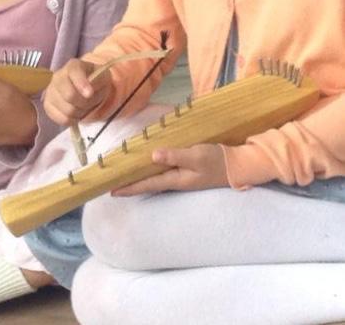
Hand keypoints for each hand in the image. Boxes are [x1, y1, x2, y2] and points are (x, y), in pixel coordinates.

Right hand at [43, 58, 111, 126]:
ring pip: (67, 110)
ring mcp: (50, 91)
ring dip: (81, 112)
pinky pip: (62, 119)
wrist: (86, 89)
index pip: (74, 72)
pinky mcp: (48, 105)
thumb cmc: (95, 82)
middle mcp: (58, 77)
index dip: (81, 83)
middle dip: (85, 102)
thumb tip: (90, 91)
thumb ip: (100, 80)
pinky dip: (73, 120)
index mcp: (73, 66)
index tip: (90, 93)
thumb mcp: (103, 77)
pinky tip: (76, 113)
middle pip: (69, 95)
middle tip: (91, 101)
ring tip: (84, 107)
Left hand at [112, 144, 228, 195]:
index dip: (129, 187)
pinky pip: (162, 173)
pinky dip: (150, 171)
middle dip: (129, 185)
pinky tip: (145, 167)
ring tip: (123, 177)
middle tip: (111, 185)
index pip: (147, 184)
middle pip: (147, 184)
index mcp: (175, 179)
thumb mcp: (196, 156)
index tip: (111, 191)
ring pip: (153, 179)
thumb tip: (152, 156)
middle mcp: (174, 181)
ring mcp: (180, 177)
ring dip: (138, 178)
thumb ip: (175, 156)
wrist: (236, 166)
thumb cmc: (216, 161)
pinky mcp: (184, 171)